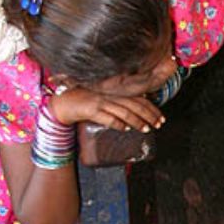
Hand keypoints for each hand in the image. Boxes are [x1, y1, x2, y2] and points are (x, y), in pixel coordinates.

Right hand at [50, 85, 164, 132]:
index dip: (152, 109)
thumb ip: (117, 108)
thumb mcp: (104, 104)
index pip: (138, 100)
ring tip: (146, 129)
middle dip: (149, 115)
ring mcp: (101, 102)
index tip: (161, 118)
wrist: (62, 103)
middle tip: (158, 125)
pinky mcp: (91, 109)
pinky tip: (124, 129)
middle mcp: (110, 96)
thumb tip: (132, 120)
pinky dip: (117, 123)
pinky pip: (106, 117)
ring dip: (136, 120)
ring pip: (123, 111)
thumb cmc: (83, 104)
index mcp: (114, 94)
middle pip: (134, 105)